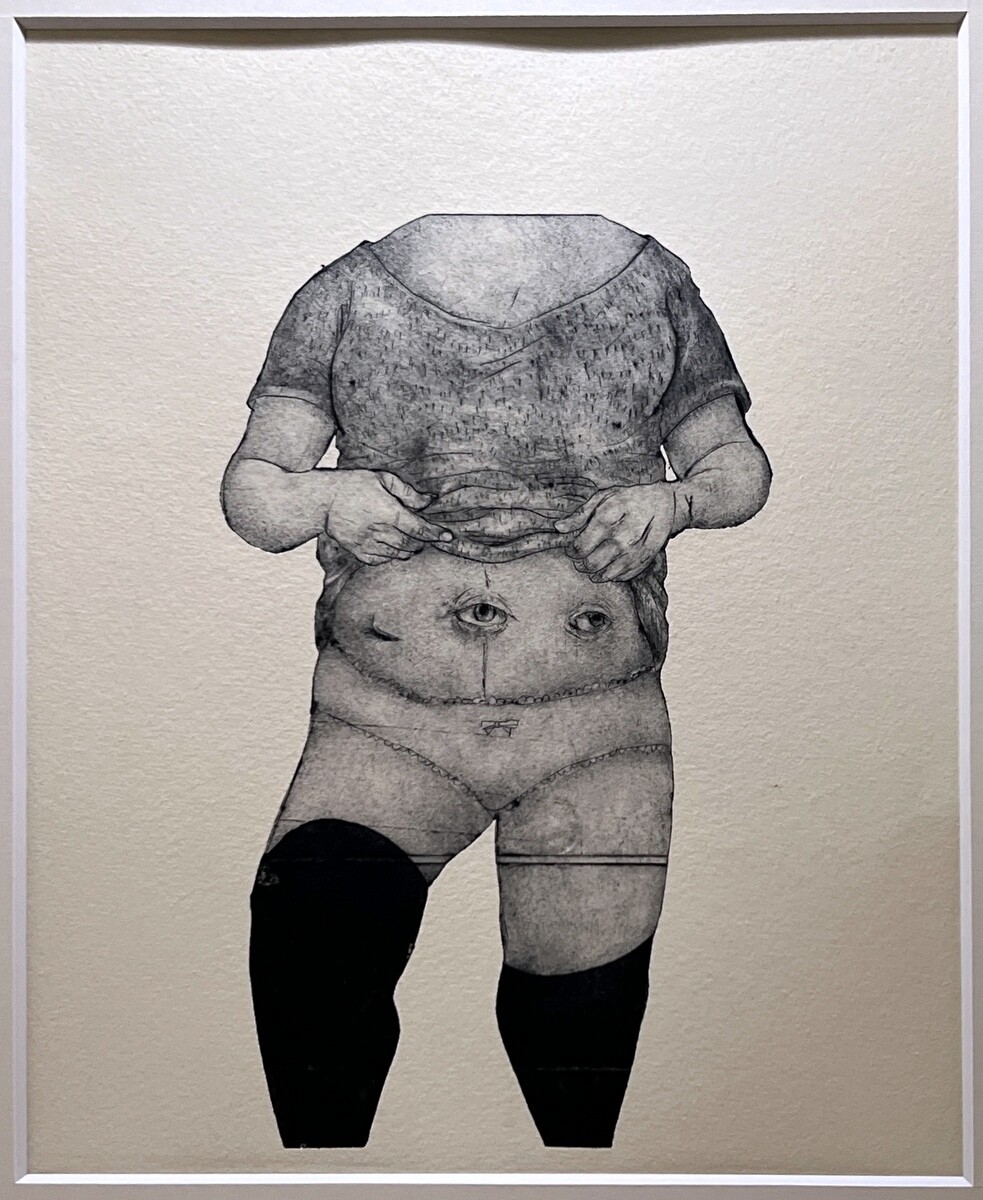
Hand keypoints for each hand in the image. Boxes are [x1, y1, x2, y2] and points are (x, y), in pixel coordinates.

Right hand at [324, 470, 451, 564]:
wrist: (322, 500)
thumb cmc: (354, 485)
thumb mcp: (382, 479)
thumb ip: (407, 492)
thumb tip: (428, 501)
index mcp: (388, 511)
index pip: (419, 528)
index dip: (435, 533)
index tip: (447, 537)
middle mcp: (379, 530)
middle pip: (410, 544)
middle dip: (422, 542)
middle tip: (424, 536)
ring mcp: (367, 543)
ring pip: (397, 554)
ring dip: (408, 550)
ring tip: (409, 542)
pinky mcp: (357, 551)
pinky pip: (380, 560)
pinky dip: (390, 557)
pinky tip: (390, 547)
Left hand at [554, 483, 682, 582]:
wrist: (666, 503)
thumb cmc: (629, 499)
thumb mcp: (603, 497)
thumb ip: (580, 514)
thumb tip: (559, 528)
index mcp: (610, 514)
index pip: (582, 544)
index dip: (573, 551)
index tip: (572, 549)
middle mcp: (624, 534)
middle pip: (593, 562)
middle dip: (583, 564)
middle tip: (582, 559)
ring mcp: (637, 549)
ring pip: (607, 573)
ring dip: (596, 573)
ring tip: (593, 566)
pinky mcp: (646, 559)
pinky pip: (623, 576)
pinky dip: (612, 575)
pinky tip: (609, 568)